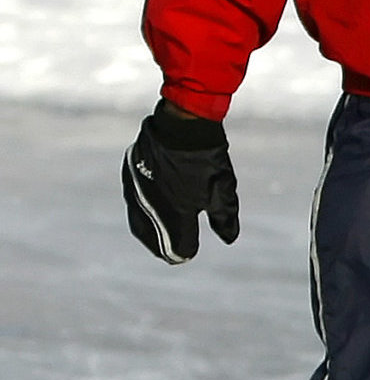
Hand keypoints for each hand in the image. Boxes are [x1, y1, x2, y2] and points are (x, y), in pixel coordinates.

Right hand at [122, 100, 238, 263]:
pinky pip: (133, 202)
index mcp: (173, 215)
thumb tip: (229, 238)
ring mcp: (136, 191)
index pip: (177, 247)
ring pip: (138, 221)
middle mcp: (150, 207)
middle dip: (162, 246)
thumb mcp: (222, 191)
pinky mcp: (130, 175)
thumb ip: (224, 218)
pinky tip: (149, 212)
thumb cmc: (206, 159)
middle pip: (152, 238)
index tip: (188, 254)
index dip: (184, 252)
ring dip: (148, 232)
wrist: (181, 124)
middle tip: (170, 253)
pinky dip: (141, 212)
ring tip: (157, 238)